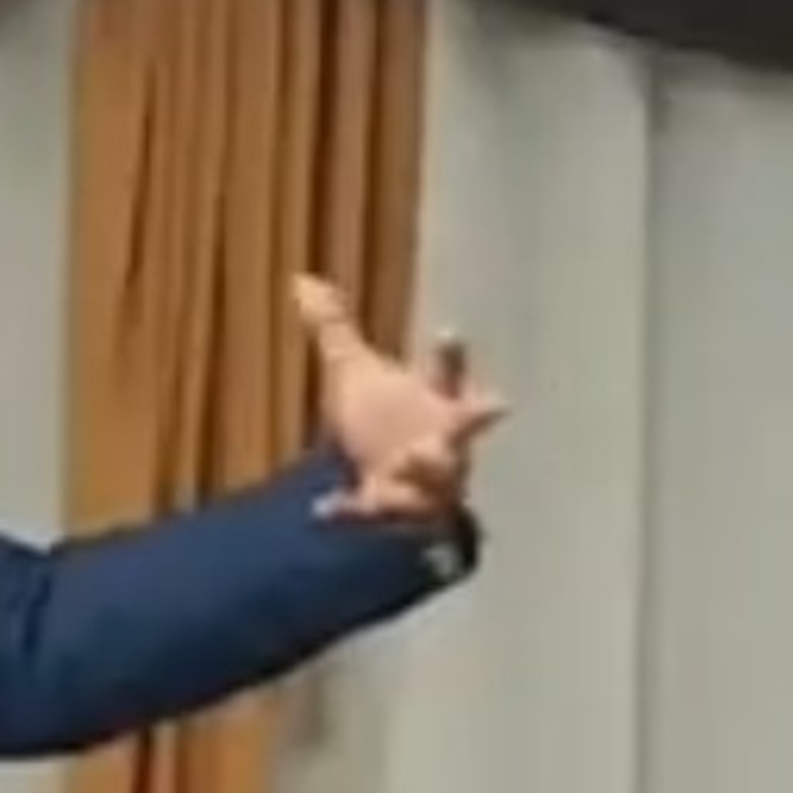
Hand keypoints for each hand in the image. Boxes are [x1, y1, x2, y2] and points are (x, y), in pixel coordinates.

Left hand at [292, 273, 506, 526]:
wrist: (388, 482)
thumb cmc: (382, 418)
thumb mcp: (354, 371)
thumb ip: (335, 329)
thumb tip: (302, 279)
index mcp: (435, 401)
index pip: (448, 373)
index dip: (449, 353)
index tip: (449, 331)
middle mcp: (439, 441)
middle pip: (463, 431)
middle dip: (472, 420)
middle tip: (490, 407)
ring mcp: (424, 481)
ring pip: (436, 479)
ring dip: (423, 471)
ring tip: (406, 462)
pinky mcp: (396, 513)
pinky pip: (377, 512)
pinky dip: (350, 510)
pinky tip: (321, 508)